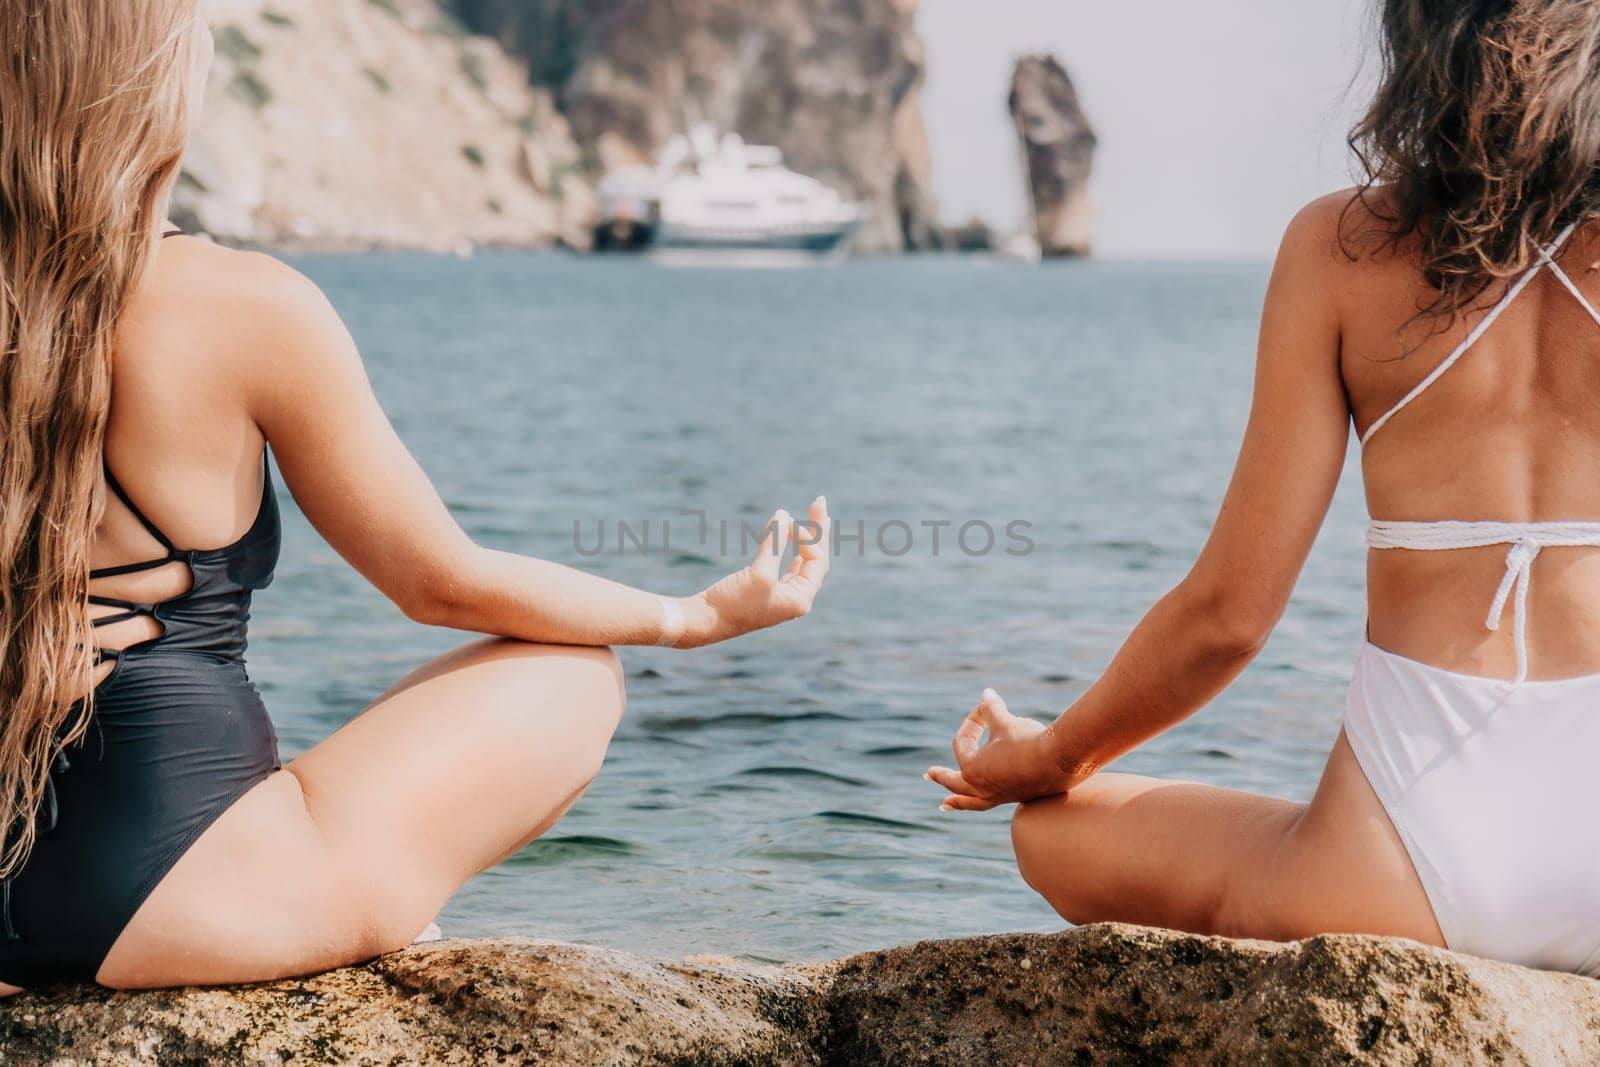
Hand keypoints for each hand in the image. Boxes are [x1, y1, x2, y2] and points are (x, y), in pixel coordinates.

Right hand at [675, 496, 830, 647]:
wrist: (703, 622)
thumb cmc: (733, 603)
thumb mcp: (759, 573)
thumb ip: (774, 544)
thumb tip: (784, 514)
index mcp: (800, 599)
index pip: (816, 560)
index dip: (806, 537)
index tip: (786, 523)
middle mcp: (796, 599)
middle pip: (816, 559)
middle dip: (818, 531)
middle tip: (820, 501)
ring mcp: (783, 596)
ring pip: (804, 562)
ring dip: (808, 539)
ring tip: (817, 516)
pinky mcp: (767, 592)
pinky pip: (789, 567)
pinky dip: (791, 549)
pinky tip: (796, 540)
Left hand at [925, 689, 1082, 810]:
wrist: (1061, 760)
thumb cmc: (1028, 740)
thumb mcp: (1005, 722)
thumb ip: (991, 710)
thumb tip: (985, 694)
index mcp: (972, 768)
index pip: (962, 743)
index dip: (971, 722)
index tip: (984, 708)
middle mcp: (982, 787)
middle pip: (956, 781)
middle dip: (942, 777)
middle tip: (928, 775)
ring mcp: (999, 795)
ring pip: (972, 800)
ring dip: (957, 800)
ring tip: (945, 804)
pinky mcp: (1016, 796)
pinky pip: (990, 802)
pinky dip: (980, 802)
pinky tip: (984, 799)